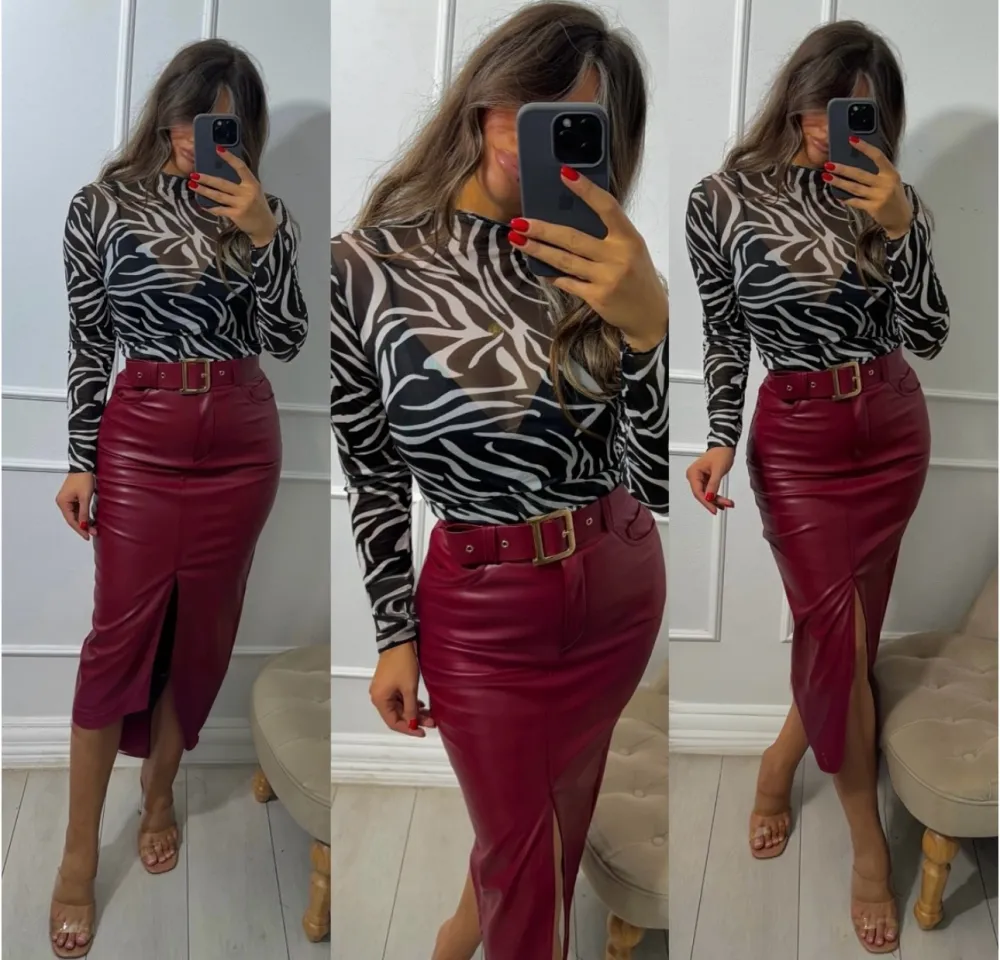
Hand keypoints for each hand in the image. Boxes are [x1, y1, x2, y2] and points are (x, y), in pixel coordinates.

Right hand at [55, 472, 94, 539]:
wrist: (84, 467)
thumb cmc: (83, 480)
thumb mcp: (85, 497)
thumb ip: (83, 512)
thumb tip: (83, 525)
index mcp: (62, 503)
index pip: (71, 520)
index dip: (79, 529)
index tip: (87, 536)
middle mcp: (62, 503)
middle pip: (72, 518)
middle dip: (83, 526)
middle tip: (93, 533)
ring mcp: (66, 500)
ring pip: (75, 515)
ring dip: (83, 521)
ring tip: (93, 528)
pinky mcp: (72, 498)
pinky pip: (77, 510)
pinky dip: (83, 515)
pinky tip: (89, 520)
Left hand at [188, 148, 277, 246]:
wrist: (264, 226)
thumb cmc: (257, 206)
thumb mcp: (254, 191)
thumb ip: (241, 183)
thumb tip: (220, 172)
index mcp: (252, 183)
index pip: (240, 167)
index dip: (229, 158)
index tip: (218, 149)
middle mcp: (247, 193)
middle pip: (223, 183)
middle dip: (207, 179)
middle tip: (194, 174)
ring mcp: (241, 204)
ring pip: (218, 196)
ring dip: (204, 190)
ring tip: (192, 185)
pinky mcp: (236, 215)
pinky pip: (220, 210)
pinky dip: (210, 207)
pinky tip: (202, 204)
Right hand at [369, 641, 435, 736]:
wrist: (399, 641)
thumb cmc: (403, 665)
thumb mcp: (409, 688)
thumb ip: (411, 708)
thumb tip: (413, 724)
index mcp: (380, 700)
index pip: (393, 722)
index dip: (408, 729)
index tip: (423, 732)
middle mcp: (379, 697)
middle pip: (397, 715)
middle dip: (414, 719)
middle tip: (431, 722)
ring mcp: (383, 690)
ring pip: (399, 707)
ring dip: (414, 711)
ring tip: (430, 714)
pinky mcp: (389, 683)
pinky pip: (399, 698)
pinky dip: (410, 702)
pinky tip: (421, 704)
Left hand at [509, 167, 667, 351]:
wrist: (649, 314)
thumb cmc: (637, 275)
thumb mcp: (631, 249)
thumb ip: (608, 235)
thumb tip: (570, 218)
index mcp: (629, 238)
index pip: (606, 207)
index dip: (586, 190)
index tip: (564, 174)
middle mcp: (618, 256)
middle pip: (573, 238)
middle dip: (543, 229)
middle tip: (519, 221)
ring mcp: (606, 278)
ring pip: (564, 260)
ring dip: (538, 250)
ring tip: (517, 240)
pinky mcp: (596, 297)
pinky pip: (567, 282)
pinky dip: (552, 274)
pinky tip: (538, 267)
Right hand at [686, 448, 736, 515]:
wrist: (725, 446)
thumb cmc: (720, 453)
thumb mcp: (718, 470)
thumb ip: (713, 484)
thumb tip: (709, 497)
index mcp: (693, 473)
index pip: (698, 492)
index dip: (706, 502)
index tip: (713, 509)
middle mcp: (694, 476)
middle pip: (702, 494)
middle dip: (714, 501)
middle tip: (724, 506)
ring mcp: (700, 479)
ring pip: (707, 494)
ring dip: (717, 500)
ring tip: (728, 503)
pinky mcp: (706, 480)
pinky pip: (710, 491)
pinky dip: (717, 496)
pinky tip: (724, 501)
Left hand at [822, 139, 912, 238]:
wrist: (901, 218)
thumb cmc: (893, 196)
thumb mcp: (891, 181)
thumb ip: (878, 173)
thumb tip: (855, 164)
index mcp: (891, 172)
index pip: (877, 156)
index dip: (864, 147)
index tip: (851, 140)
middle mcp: (885, 182)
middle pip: (860, 174)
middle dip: (843, 169)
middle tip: (828, 164)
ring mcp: (879, 196)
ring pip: (855, 188)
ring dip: (839, 183)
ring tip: (826, 177)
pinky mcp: (873, 208)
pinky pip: (856, 202)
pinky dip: (846, 199)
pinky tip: (837, 196)